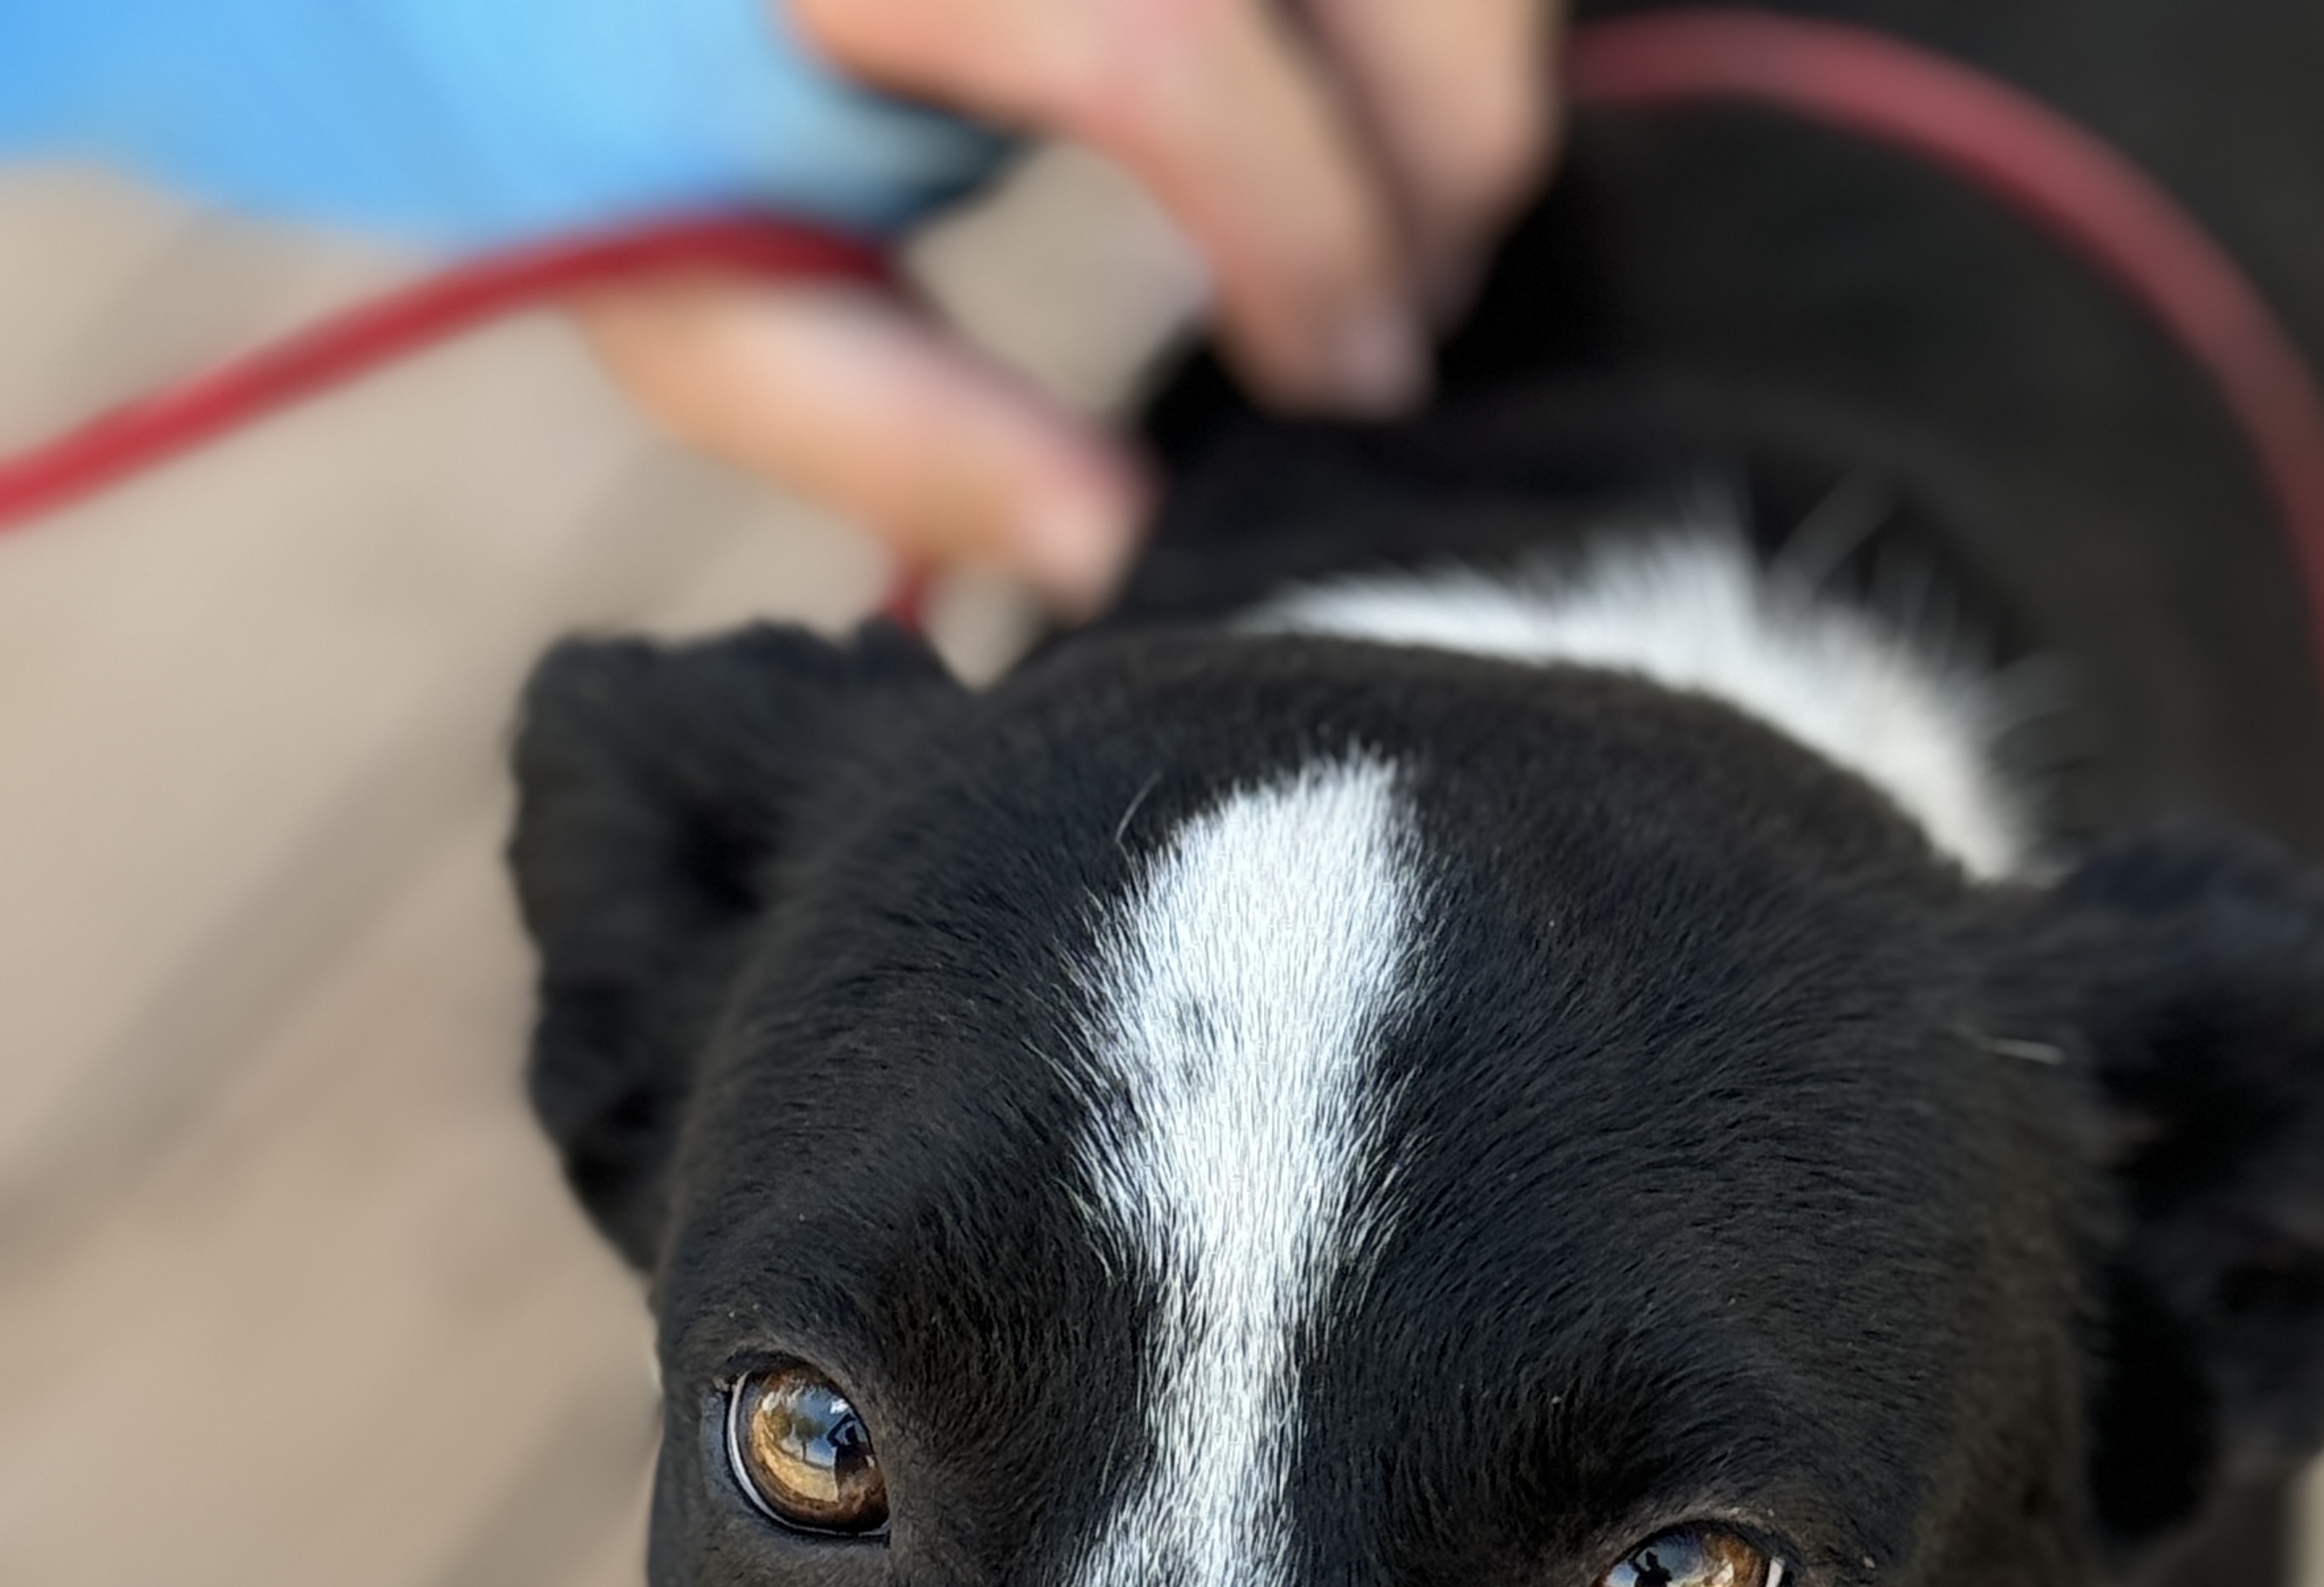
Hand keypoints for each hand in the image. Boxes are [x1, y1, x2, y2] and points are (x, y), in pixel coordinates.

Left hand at [572, 0, 1556, 609]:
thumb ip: (882, 429)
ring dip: (1475, 52)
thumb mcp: (681, 285)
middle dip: (1447, 148)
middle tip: (1406, 314)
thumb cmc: (596, 79)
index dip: (1298, 233)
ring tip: (1407, 197)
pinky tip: (1373, 81)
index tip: (1342, 388)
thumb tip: (1117, 548)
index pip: (1151, 44)